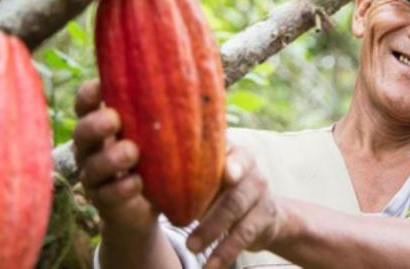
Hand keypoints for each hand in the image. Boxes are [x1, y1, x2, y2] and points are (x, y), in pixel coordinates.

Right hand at [73, 79, 156, 232]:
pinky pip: (106, 195)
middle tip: (115, 120)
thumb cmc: (156, 155)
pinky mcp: (104, 202)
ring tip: (132, 153)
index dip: (88, 94)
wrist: (150, 205)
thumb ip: (166, 110)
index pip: (85, 103)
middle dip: (95, 124)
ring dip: (110, 158)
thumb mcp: (159, 131)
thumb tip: (199, 76)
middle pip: (80, 132)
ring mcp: (94, 176)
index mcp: (101, 123)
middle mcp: (91, 148)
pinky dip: (121, 188)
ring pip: (91, 166)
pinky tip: (138, 182)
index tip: (101, 87)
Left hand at [186, 145, 284, 268]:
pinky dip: (226, 252)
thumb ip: (188, 173)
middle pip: (231, 186)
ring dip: (212, 230)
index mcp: (233, 153)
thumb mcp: (210, 178)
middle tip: (180, 225)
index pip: (230, 151)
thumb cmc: (221, 190)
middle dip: (208, 207)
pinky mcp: (265, 218)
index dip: (229, 161)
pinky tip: (210, 265)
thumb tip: (144, 176)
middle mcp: (251, 170)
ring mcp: (261, 193)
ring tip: (191, 247)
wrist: (262, 213)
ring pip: (237, 210)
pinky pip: (245, 235)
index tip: (226, 172)